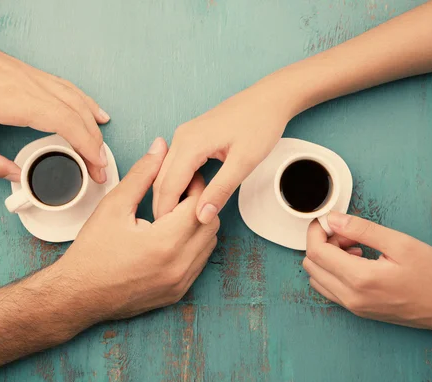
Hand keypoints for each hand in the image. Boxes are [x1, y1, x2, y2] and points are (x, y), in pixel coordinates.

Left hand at [0, 27, 109, 181]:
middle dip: (96, 144)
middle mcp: (31, 86)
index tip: (97, 167)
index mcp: (17, 101)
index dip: (88, 148)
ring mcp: (33, 76)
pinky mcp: (29, 72)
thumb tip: (15, 175)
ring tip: (101, 148)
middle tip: (100, 168)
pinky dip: (85, 102)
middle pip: (78, 115)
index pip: (67, 124)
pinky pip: (67, 88)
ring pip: (77, 99)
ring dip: (93, 125)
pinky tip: (93, 111)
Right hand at [53, 137, 219, 321]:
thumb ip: (142, 174)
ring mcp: (181, 282)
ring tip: (173, 214)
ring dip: (198, 224)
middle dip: (199, 203)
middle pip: (211, 223)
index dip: (195, 184)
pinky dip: (193, 245)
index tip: (183, 175)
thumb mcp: (114, 206)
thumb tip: (160, 148)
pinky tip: (172, 236)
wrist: (79, 294)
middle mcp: (179, 265)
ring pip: (209, 243)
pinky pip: (199, 262)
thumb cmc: (92, 253)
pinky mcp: (178, 292)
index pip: (199, 203)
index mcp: (166, 242)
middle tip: (179, 192)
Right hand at [153, 82, 291, 223]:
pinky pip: (174, 164)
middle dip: (162, 206)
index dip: (165, 211)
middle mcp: (181, 137)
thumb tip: (202, 216)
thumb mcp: (244, 162)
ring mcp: (184, 135)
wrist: (270, 98)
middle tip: (168, 232)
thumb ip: (221, 190)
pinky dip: (176, 182)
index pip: (168, 185)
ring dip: (168, 195)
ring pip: (166, 172)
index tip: (166, 234)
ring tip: (176, 219)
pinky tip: (186, 197)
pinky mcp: (191, 136)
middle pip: (161, 179)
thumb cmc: (260, 124)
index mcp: (190, 144)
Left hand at [304, 211, 431, 345]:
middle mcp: (351, 297)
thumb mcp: (400, 243)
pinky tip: (357, 262)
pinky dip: (333, 271)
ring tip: (355, 247)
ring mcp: (353, 307)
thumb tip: (333, 219)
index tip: (328, 220)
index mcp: (360, 279)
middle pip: (312, 264)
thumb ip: (362, 229)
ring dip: (327, 258)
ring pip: (317, 278)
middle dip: (322, 242)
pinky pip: (329, 289)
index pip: (316, 252)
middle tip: (348, 233)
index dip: (317, 231)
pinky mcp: (357, 310)